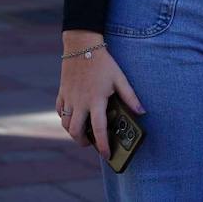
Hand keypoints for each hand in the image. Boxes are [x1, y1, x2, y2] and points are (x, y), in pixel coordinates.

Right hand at [56, 30, 143, 159]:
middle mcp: (80, 103)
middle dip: (83, 142)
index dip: (103, 145)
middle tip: (91, 143)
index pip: (98, 129)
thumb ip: (130, 96)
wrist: (82, 46)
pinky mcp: (62, 92)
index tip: (107, 155)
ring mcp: (69, 98)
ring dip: (73, 131)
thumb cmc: (104, 63)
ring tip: (82, 131)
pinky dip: (64, 117)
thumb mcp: (120, 78)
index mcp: (96, 101)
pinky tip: (73, 115)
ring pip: (65, 124)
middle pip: (76, 132)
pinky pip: (59, 111)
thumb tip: (142, 111)